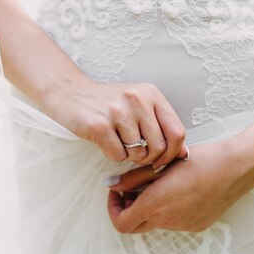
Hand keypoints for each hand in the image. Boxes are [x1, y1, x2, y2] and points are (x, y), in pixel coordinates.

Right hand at [44, 78, 187, 167]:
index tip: (161, 160)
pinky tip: (105, 141)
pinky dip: (112, 155)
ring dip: (129, 156)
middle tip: (136, 154)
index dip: (172, 153)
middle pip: (159, 147)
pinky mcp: (99, 125)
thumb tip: (184, 154)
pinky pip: (118, 155)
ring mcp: (118, 111)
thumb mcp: (139, 106)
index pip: (177, 132)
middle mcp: (137, 99)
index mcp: (151, 94)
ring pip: (138, 154)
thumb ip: (161, 126)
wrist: (69, 94)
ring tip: (118, 142)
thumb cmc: (108, 104)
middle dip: (149, 159)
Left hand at [107, 136, 253, 233]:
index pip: (121, 223)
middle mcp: (168, 221)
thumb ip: (133, 177)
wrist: (236, 168)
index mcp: (155, 204)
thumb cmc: (201, 160)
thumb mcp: (162, 164)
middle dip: (129, 208)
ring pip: (156, 222)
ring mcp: (183, 226)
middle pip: (135, 226)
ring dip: (150, 207)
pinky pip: (174, 221)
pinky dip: (168, 209)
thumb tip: (111, 184)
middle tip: (132, 189)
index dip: (113, 209)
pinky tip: (180, 189)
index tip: (117, 192)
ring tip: (160, 183)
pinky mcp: (197, 225)